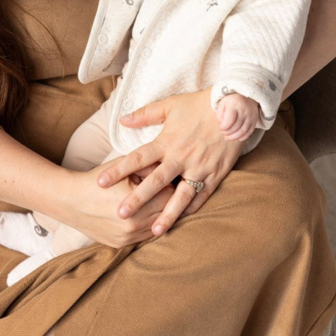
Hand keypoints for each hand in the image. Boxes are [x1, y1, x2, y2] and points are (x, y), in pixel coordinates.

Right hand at [62, 160, 174, 248]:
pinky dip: (148, 226)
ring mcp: (127, 238)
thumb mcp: (124, 167)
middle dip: (168, 201)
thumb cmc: (98, 180)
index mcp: (137, 204)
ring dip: (160, 216)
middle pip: (167, 214)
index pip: (170, 196)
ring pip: (158, 228)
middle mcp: (134, 225)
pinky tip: (145, 214)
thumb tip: (168, 168)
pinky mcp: (120, 245)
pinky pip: (144, 236)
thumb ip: (148, 167)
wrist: (70, 200)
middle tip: (168, 190)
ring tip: (158, 202)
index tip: (169, 178)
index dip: (170, 185)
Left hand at [97, 89, 242, 236]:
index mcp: (167, 141)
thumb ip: (145, 114)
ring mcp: (199, 168)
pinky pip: (202, 196)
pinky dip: (191, 210)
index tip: (100, 182)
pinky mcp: (215, 174)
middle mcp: (181, 157)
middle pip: (155, 182)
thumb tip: (122, 120)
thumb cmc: (198, 105)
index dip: (118, 170)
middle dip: (137, 199)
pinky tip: (180, 221)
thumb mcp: (170, 105)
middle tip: (120, 214)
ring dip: (167, 214)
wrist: (234, 108)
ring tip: (154, 231)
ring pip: (180, 196)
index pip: (137, 158)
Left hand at [215, 93, 258, 141]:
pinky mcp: (254, 121)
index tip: (221, 127)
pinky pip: (249, 132)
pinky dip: (242, 137)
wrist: (246, 96)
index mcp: (234, 105)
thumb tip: (221, 125)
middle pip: (236, 127)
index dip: (223, 127)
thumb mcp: (222, 104)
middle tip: (223, 132)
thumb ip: (219, 114)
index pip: (229, 120)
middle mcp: (244, 111)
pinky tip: (236, 138)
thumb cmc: (231, 101)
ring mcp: (251, 116)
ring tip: (228, 138)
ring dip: (234, 137)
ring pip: (243, 131)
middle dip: (228, 133)